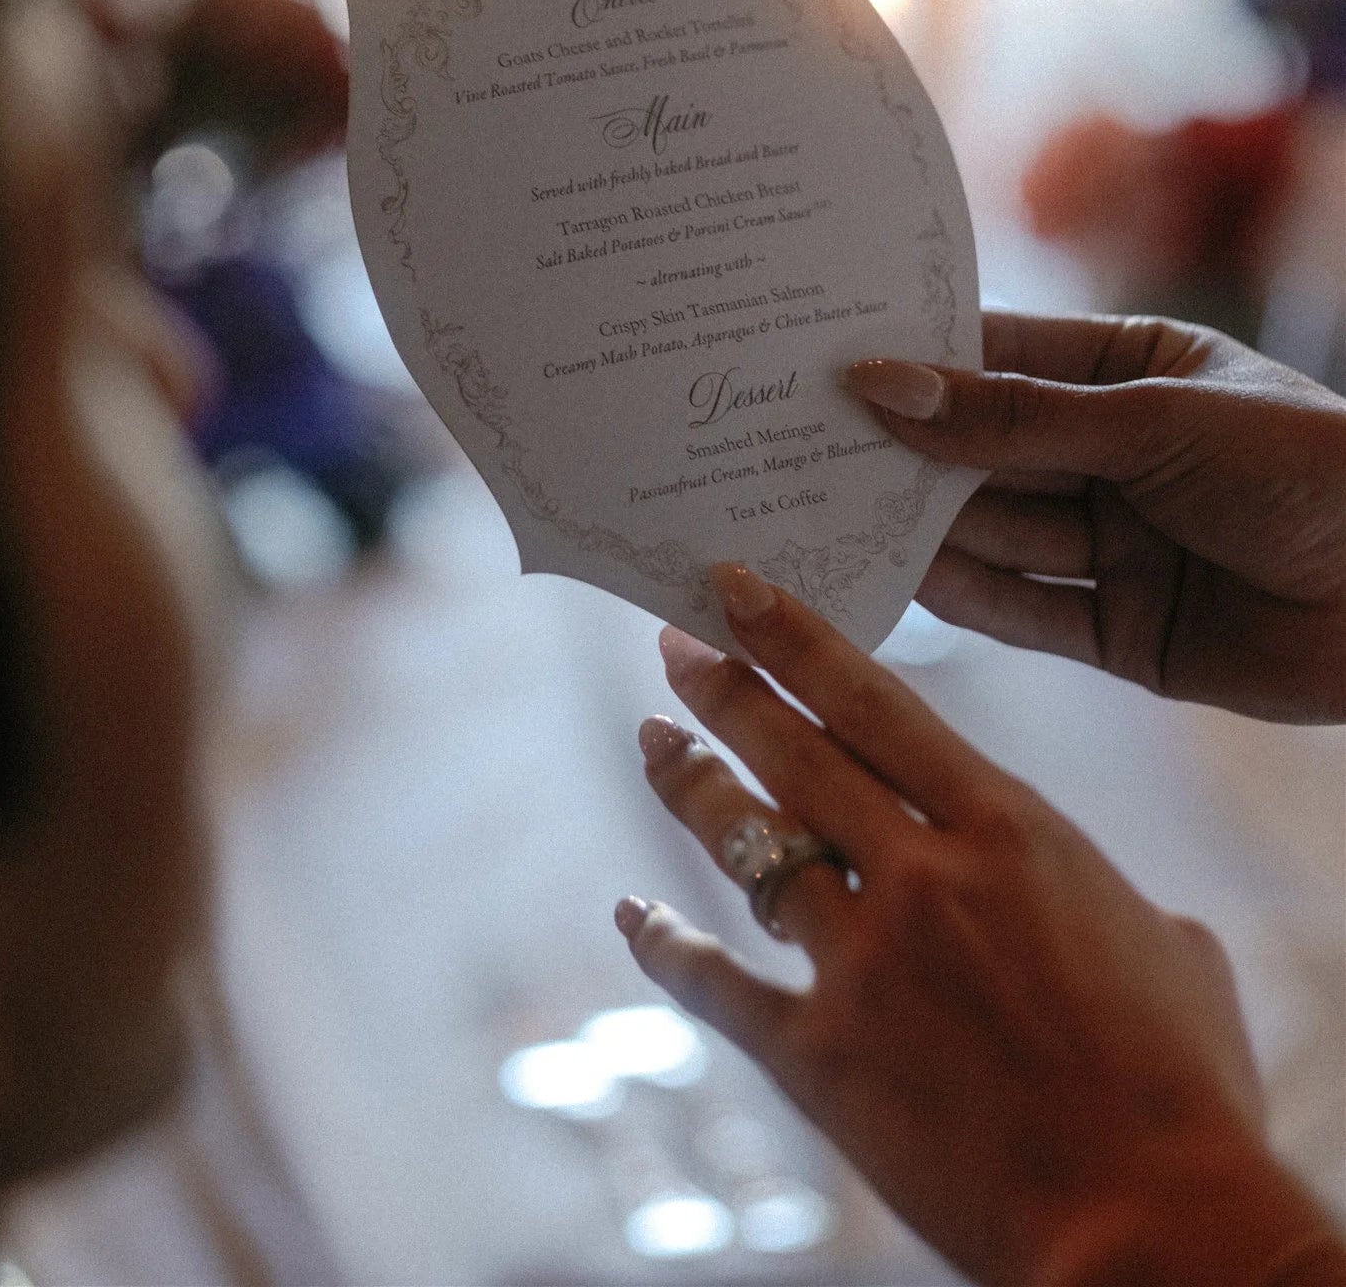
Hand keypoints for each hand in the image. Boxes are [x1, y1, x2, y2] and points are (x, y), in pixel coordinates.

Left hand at [617, 571, 1340, 1286]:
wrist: (1155, 1224)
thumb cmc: (1185, 1088)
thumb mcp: (1169, 950)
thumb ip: (1107, 899)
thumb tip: (1106, 911)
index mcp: (1008, 831)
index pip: (876, 702)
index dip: (794, 639)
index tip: (736, 592)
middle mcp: (921, 877)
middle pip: (794, 753)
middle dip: (725, 688)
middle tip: (674, 644)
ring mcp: (862, 964)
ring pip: (749, 847)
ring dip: (692, 786)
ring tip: (654, 743)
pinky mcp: (821, 1059)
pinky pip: (716, 982)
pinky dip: (664, 946)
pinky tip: (631, 914)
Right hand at [845, 313, 1345, 723]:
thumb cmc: (1308, 467)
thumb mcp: (1154, 421)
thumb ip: (1016, 419)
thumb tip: (887, 386)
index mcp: (1127, 370)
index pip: (998, 359)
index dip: (913, 362)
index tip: (820, 358)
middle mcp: (1111, 454)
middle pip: (982, 451)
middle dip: (899, 449)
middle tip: (793, 440)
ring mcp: (1114, 544)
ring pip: (993, 531)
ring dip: (915, 523)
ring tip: (816, 508)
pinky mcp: (1121, 631)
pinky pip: (1023, 610)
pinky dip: (960, 597)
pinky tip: (891, 578)